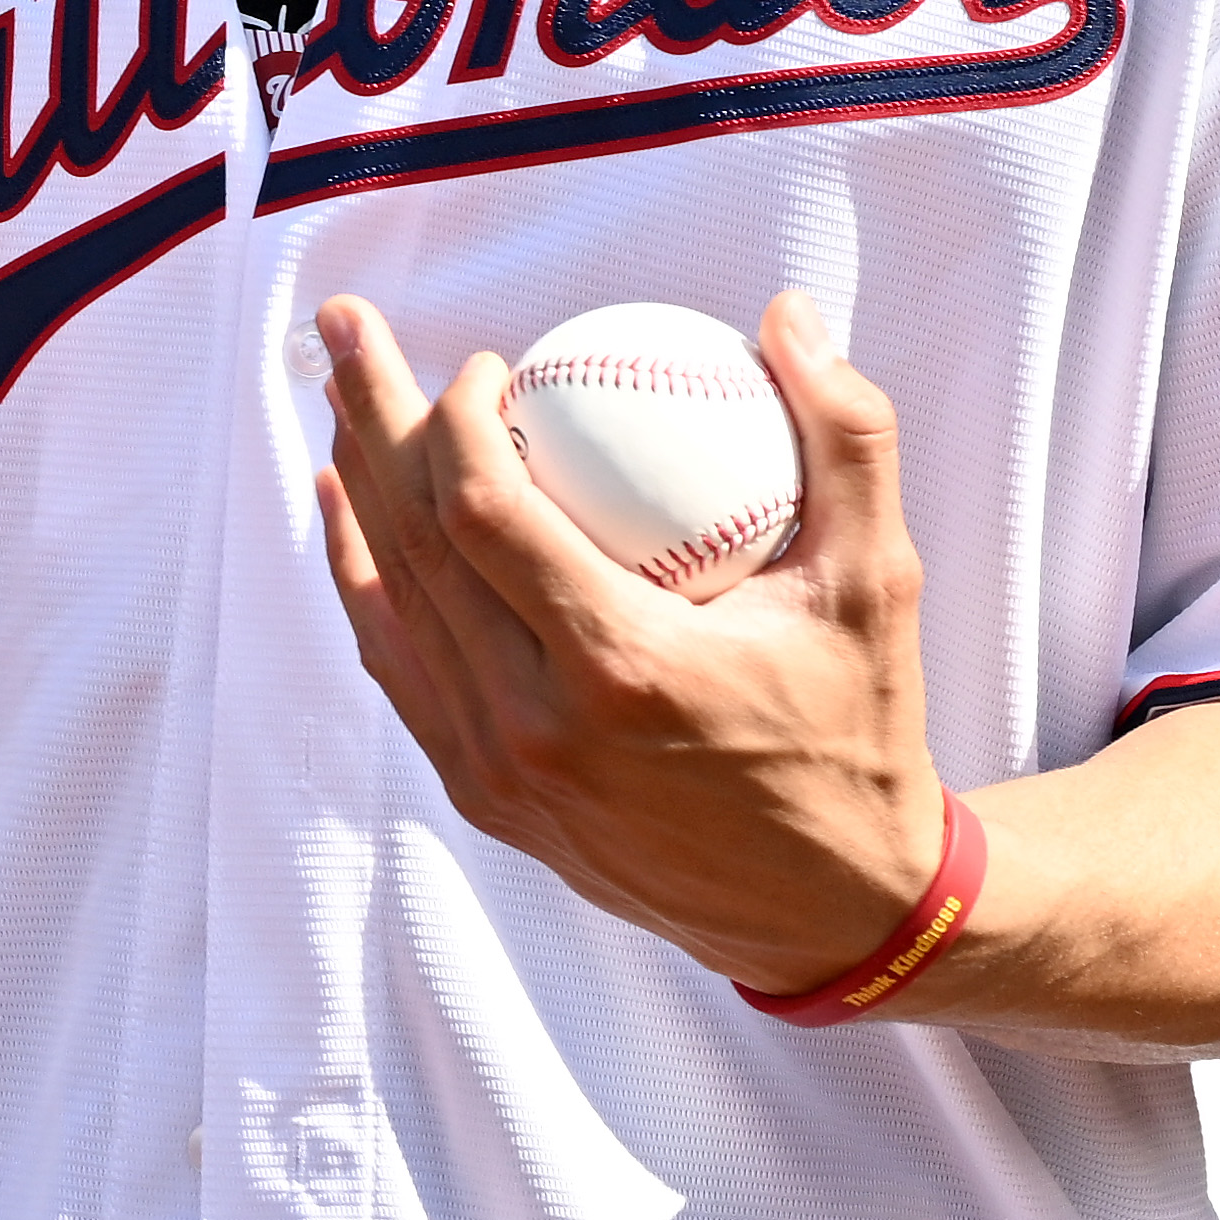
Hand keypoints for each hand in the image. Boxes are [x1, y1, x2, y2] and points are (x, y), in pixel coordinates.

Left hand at [307, 289, 946, 996]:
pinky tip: (348, 515)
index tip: (483, 360)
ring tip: (340, 398)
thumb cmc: (860, 727)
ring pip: (391, 606)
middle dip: (370, 418)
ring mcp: (495, 772)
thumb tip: (789, 312)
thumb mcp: (880, 583)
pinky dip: (367, 583)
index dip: (455, 421)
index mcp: (619, 669)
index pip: (485, 515)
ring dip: (356, 492)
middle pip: (412, 543)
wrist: (827, 907)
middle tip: (346, 326)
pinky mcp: (482, 798)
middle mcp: (533, 728)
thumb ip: (846, 437)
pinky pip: (402, 669)